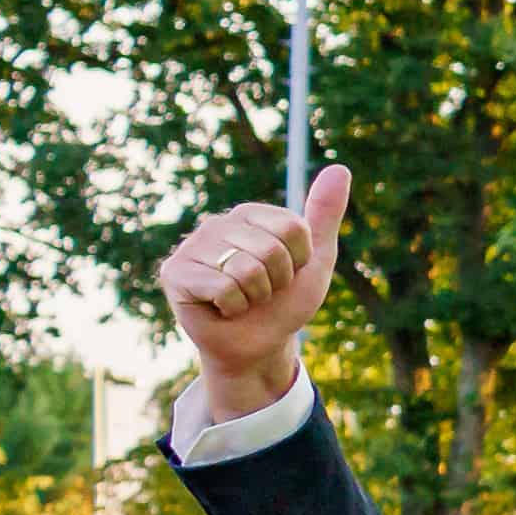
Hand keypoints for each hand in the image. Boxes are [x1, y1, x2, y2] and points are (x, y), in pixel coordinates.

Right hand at [160, 166, 350, 414]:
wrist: (258, 346)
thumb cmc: (284, 302)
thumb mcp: (315, 259)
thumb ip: (324, 215)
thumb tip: (340, 168)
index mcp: (249, 214)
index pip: (293, 228)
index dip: (299, 261)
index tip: (286, 273)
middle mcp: (217, 224)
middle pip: (271, 249)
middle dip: (277, 282)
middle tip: (262, 291)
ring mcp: (192, 247)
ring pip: (247, 270)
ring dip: (255, 296)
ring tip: (243, 299)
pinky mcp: (175, 273)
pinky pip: (223, 288)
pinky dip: (233, 307)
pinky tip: (221, 307)